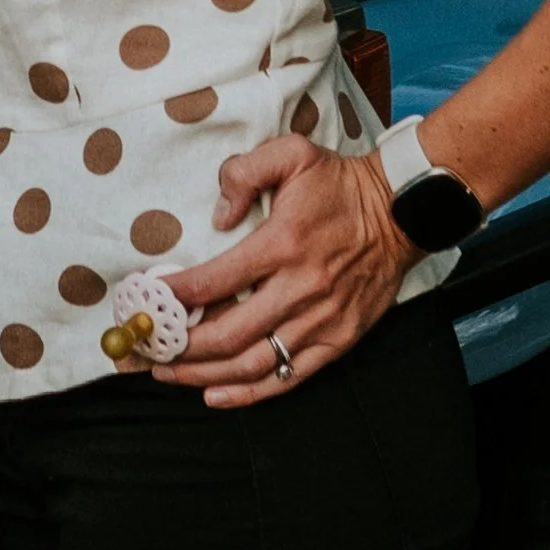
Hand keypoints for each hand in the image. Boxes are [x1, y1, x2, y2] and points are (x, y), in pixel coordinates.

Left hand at [141, 135, 414, 407]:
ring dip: (205, 375)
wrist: (401, 213)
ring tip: (170, 373)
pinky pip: (289, 376)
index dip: (175, 295)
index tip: (148, 300)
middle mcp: (300, 289)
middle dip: (181, 346)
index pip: (216, 280)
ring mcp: (321, 320)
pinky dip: (251, 393)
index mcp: (283, 244)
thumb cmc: (340, 184)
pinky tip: (216, 395)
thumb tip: (217, 215)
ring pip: (254, 362)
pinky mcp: (339, 340)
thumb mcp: (292, 154)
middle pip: (228, 333)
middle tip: (149, 348)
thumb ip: (244, 172)